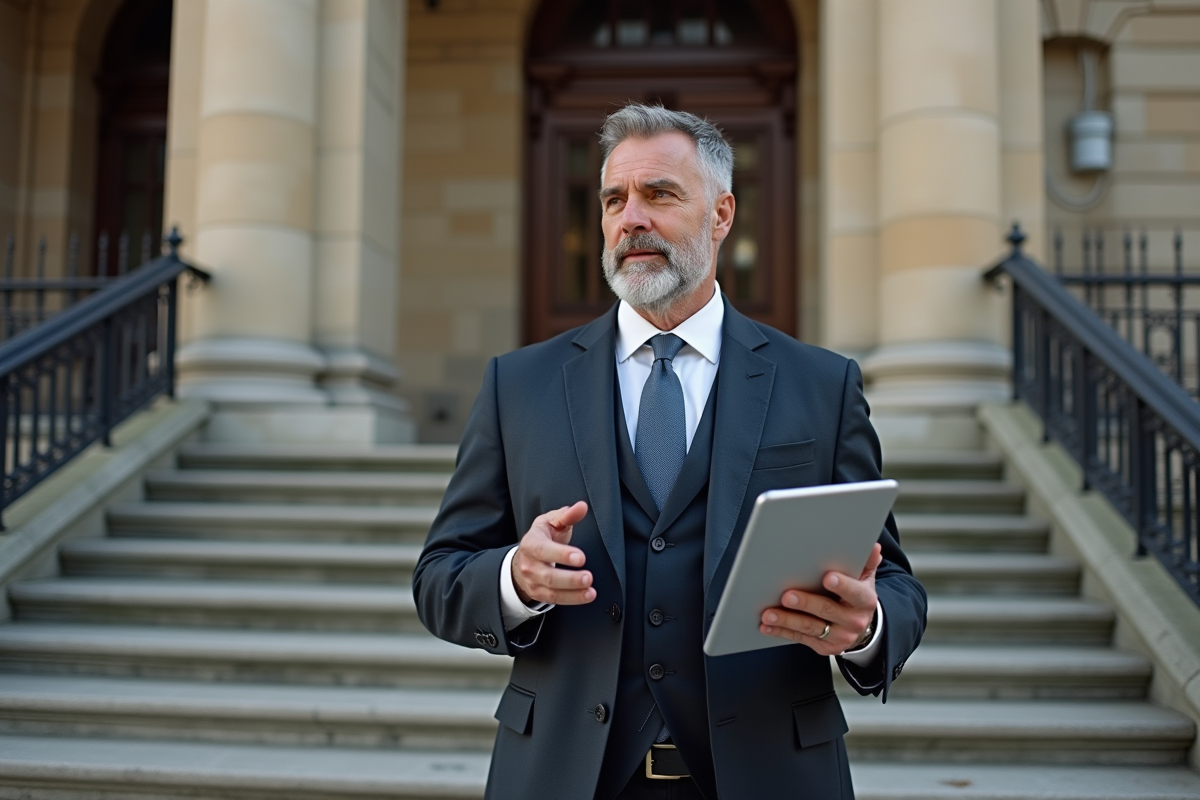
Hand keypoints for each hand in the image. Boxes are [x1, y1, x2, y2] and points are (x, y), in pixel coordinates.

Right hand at [511, 501, 595, 605]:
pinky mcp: (539, 594)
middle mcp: (529, 565)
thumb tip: (582, 506)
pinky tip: (587, 596)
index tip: (581, 557)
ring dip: (573, 593)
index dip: (562, 555)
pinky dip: (572, 599)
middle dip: (570, 579)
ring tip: (590, 591)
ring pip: (552, 591)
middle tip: (588, 577)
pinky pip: (555, 600)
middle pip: (548, 576)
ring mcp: (533, 581)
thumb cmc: (542, 537)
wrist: (525, 558)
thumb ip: (567, 515)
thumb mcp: (551, 522)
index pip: (544, 550)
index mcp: (531, 543)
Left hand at [759, 543, 881, 655]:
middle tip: (786, 595)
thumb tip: (873, 547)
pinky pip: (801, 639)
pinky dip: (782, 632)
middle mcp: (853, 621)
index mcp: (864, 601)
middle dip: (805, 603)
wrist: (861, 627)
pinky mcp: (824, 647)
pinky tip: (767, 626)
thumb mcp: (865, 578)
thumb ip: (866, 562)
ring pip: (810, 628)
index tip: (827, 577)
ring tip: (768, 613)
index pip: (854, 592)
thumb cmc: (856, 596)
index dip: (842, 586)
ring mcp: (839, 637)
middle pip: (827, 610)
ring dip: (787, 621)